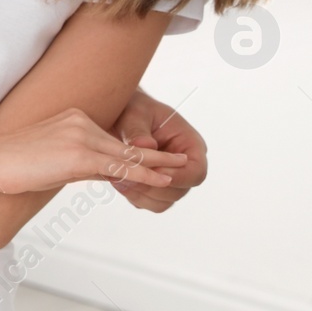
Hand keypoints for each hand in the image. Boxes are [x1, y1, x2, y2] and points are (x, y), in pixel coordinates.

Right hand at [0, 107, 187, 194]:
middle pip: (126, 143)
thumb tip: (108, 173)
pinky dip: (143, 174)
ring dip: (156, 165)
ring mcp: (81, 136)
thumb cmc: (14, 163)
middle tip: (181, 157)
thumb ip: (83, 162)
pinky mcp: (80, 153)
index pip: (112, 139)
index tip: (156, 158)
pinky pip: (119, 166)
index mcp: (74, 117)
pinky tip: (161, 179)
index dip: (136, 151)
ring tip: (179, 169)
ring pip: (127, 154)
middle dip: (155, 154)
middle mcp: (81, 121)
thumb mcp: (54, 159)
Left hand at [108, 88, 207, 211]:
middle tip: (127, 176)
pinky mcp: (151, 186)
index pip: (196, 172)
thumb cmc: (132, 108)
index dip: (177, 177)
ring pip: (162, 202)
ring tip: (117, 178)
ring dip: (140, 194)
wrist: (117, 114)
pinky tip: (115, 179)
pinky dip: (132, 195)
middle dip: (153, 187)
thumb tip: (145, 146)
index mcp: (191, 145)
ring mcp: (168, 178)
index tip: (153, 172)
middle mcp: (184, 166)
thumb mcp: (135, 113)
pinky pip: (146, 202)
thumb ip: (139, 130)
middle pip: (179, 191)